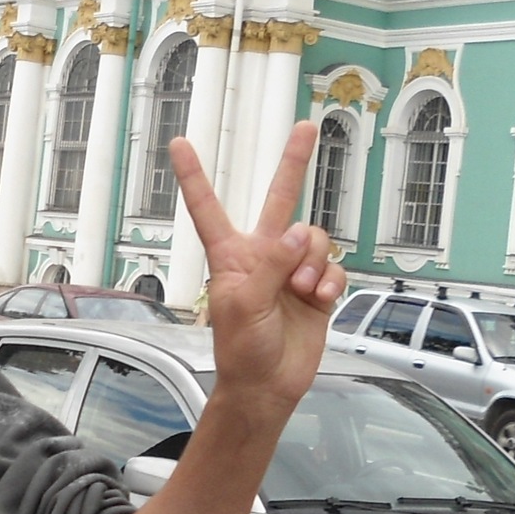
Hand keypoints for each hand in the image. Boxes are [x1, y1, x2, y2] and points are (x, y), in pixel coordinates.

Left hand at [169, 121, 344, 423]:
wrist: (268, 386)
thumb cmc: (242, 350)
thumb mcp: (244, 305)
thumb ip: (270, 265)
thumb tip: (298, 233)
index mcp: (231, 256)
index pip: (208, 208)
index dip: (194, 176)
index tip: (180, 144)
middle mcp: (262, 255)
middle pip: (278, 200)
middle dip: (293, 163)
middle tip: (305, 127)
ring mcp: (291, 269)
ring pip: (314, 239)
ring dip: (314, 262)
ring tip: (303, 290)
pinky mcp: (317, 287)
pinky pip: (334, 267)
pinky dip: (330, 280)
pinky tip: (318, 298)